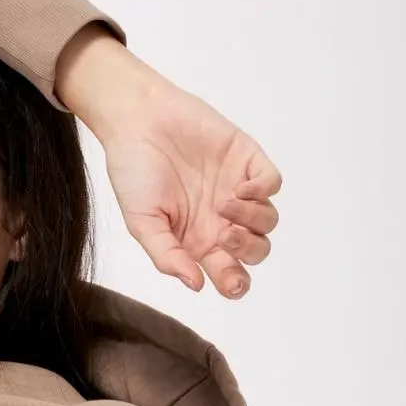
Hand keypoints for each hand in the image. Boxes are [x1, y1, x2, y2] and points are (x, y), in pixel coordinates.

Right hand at [57, 25, 281, 298]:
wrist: (138, 120)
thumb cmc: (133, 171)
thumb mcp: (141, 222)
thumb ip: (167, 256)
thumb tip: (196, 285)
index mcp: (196, 239)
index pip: (228, 272)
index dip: (236, 284)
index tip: (231, 283)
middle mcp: (220, 219)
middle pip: (256, 250)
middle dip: (246, 250)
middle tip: (224, 236)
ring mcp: (236, 189)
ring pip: (269, 221)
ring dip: (252, 219)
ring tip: (223, 203)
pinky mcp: (247, 160)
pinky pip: (272, 184)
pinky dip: (263, 190)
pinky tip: (238, 187)